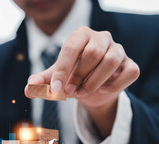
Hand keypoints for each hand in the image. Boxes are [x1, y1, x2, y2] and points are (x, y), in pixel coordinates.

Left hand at [25, 26, 139, 136]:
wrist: (93, 91)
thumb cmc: (72, 79)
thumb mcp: (55, 81)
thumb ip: (41, 83)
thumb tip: (27, 90)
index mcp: (80, 35)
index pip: (71, 48)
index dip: (62, 70)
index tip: (55, 89)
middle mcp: (102, 38)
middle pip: (93, 53)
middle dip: (79, 76)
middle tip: (70, 91)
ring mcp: (119, 50)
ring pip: (111, 61)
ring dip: (95, 82)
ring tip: (84, 92)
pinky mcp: (131, 65)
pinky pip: (129, 72)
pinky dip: (115, 85)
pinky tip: (103, 90)